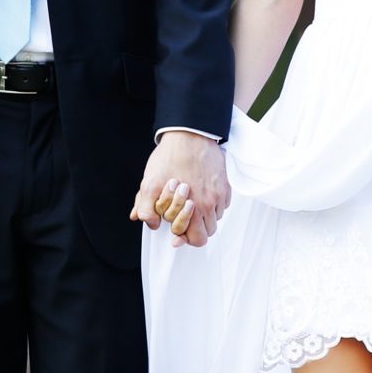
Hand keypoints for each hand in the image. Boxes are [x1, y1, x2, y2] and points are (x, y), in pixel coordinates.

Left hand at [130, 131, 228, 247]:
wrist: (189, 133)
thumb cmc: (170, 156)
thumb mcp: (149, 182)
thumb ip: (146, 208)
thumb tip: (150, 223)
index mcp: (192, 207)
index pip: (197, 239)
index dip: (186, 238)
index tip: (178, 235)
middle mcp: (210, 202)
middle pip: (208, 231)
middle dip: (196, 228)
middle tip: (184, 219)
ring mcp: (220, 193)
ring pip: (216, 217)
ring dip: (205, 216)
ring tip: (192, 204)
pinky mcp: (226, 183)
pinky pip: (223, 203)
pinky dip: (214, 203)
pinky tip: (202, 193)